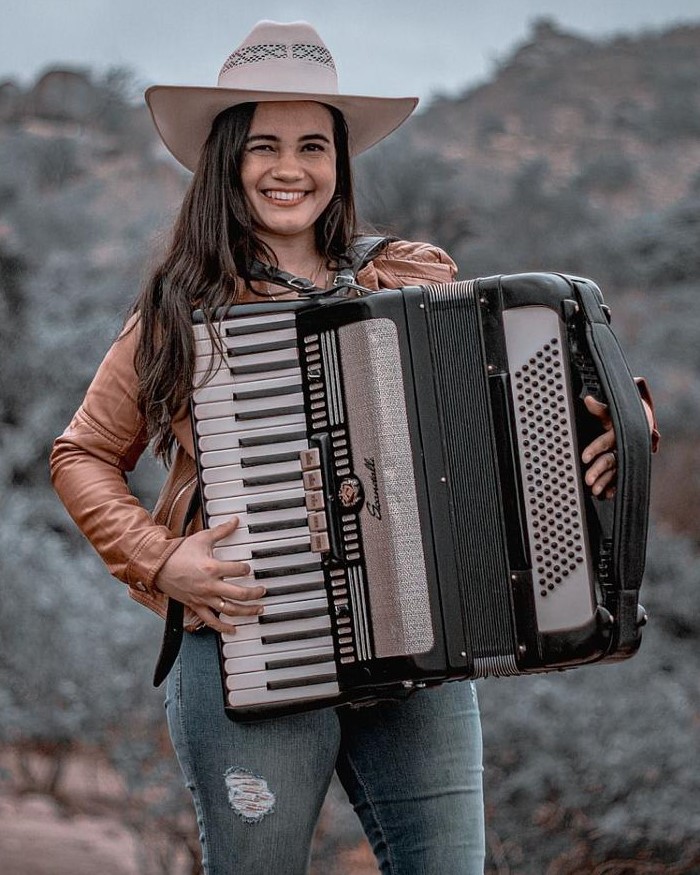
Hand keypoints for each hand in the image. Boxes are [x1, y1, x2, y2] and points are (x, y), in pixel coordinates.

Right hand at [154, 516, 264, 632]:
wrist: (158, 566)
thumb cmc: (179, 553)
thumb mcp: (202, 538)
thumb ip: (221, 531)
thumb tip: (235, 520)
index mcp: (212, 568)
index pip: (239, 570)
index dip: (247, 569)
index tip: (249, 568)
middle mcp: (210, 585)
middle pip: (240, 594)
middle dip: (255, 593)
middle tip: (263, 591)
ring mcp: (203, 598)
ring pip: (230, 609)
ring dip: (246, 611)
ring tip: (258, 610)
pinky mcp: (196, 606)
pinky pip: (212, 621)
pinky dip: (223, 627)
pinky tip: (234, 629)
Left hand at [581, 395, 617, 498]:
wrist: (644, 424)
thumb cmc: (621, 418)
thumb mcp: (611, 412)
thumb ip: (599, 409)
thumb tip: (588, 399)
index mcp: (618, 433)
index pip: (605, 441)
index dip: (595, 449)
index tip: (584, 457)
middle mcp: (623, 447)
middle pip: (610, 460)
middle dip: (599, 470)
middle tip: (588, 480)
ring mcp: (625, 458)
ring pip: (615, 471)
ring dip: (605, 482)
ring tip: (595, 490)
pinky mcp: (626, 466)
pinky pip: (620, 478)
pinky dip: (614, 486)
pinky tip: (607, 495)